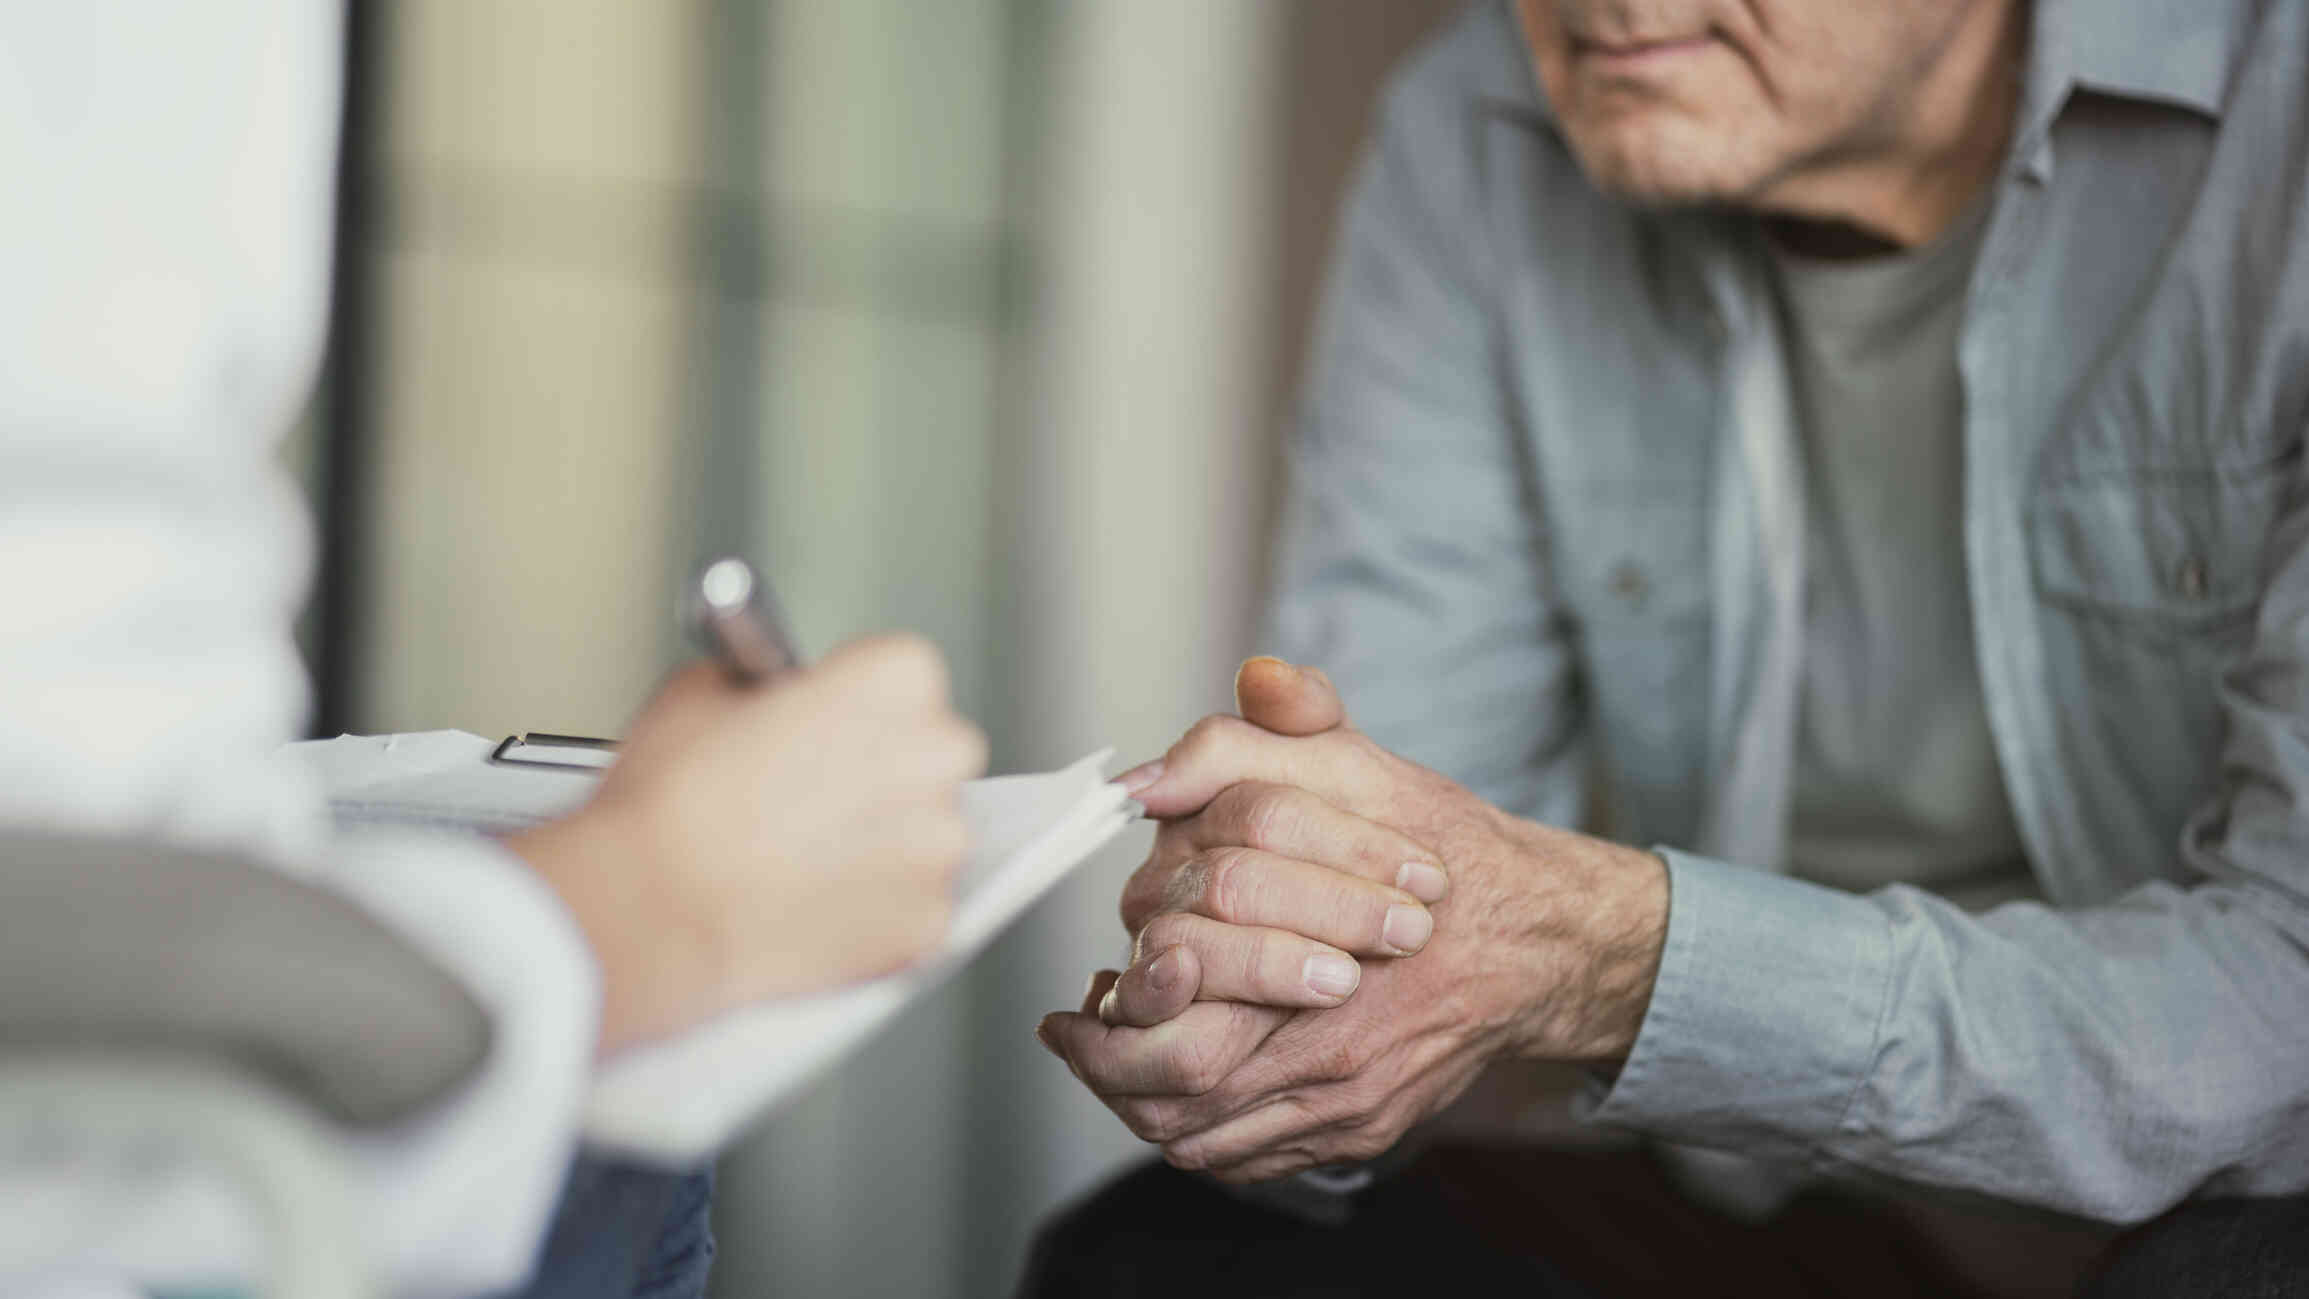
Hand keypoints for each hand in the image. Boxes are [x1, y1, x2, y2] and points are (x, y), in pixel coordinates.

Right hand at [511, 634, 986, 1053]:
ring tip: (804, 858)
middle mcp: (934, 756)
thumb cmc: (670, 809)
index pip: (904, 674)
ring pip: (928, 834)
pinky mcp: (926, 922)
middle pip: (932, 751)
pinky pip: (915, 906)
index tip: (827, 721)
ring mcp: (936, 847)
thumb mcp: (699, 692)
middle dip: (885, 770)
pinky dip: (876, 911)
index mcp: (893, 681)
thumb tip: (770, 698)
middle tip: (814, 792)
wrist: (649, 915)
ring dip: (884, 843)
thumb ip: (761, 684)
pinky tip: (814, 904)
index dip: (856, 701)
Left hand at [1037, 657, 1666, 1180]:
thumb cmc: (1440, 847)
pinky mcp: (1360, 1131)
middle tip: (1073, 1036)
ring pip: (1205, 1133)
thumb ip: (1255, 741)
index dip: (1118, 1006)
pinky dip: (1200, 1132)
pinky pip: (1251, 1158)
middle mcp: (1331, 1046)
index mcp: (1319, 954)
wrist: (1535, 936)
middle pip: (1179, 1087)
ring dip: (1143, 1102)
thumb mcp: (1358, 764)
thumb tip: (1153, 771)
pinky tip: (1177, 1091)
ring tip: (1109, 1063)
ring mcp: (1347, 1100)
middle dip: (1110, 1068)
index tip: (1077, 998)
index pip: (1181, 999)